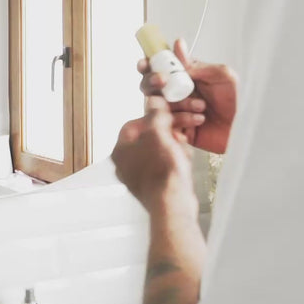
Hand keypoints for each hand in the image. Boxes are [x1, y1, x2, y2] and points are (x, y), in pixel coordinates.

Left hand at [112, 96, 197, 216]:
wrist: (173, 204)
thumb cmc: (162, 171)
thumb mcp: (158, 133)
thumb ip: (155, 114)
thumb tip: (152, 100)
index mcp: (120, 150)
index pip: (134, 124)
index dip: (153, 117)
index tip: (167, 115)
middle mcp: (125, 164)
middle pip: (148, 137)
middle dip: (167, 133)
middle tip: (178, 133)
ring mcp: (139, 177)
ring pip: (159, 151)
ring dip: (174, 146)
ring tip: (182, 149)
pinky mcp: (154, 186)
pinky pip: (165, 165)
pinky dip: (175, 160)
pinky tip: (184, 161)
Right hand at [139, 39, 237, 153]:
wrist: (247, 127)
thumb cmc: (239, 100)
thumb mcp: (223, 76)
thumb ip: (197, 64)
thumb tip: (177, 45)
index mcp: (186, 77)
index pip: (160, 68)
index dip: (148, 64)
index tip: (145, 63)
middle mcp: (177, 94)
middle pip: (150, 87)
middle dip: (152, 83)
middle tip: (162, 83)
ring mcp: (176, 113)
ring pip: (158, 105)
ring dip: (178, 103)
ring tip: (201, 106)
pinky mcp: (179, 131)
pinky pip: (168, 125)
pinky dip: (183, 120)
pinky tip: (200, 120)